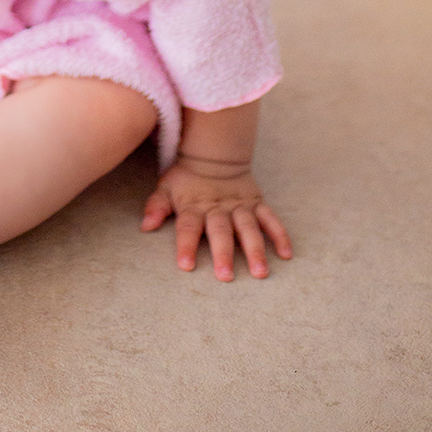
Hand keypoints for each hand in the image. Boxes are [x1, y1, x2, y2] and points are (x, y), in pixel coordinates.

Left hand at [141, 159, 292, 280]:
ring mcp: (240, 206)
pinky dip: (279, 234)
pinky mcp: (257, 203)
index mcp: (194, 206)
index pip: (188, 227)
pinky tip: (286, 253)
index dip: (186, 245)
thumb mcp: (167, 188)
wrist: (214, 155)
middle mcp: (218, 207)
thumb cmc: (187, 178)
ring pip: (248, 228)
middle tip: (225, 277)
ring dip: (255, 249)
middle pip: (220, 230)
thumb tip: (145, 226)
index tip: (186, 265)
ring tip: (260, 272)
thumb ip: (156, 206)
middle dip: (223, 253)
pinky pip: (270, 219)